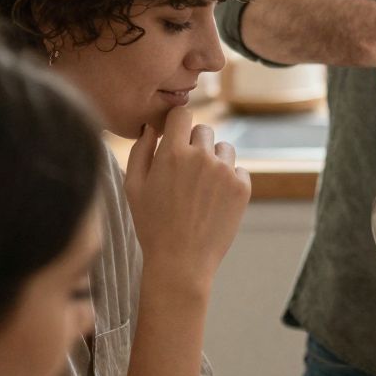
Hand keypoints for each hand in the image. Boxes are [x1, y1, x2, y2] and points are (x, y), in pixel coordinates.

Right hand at [124, 103, 249, 290]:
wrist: (181, 261)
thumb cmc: (152, 225)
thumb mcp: (134, 186)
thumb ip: (140, 150)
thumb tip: (152, 127)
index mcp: (172, 152)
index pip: (182, 113)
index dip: (177, 123)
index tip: (175, 136)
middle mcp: (201, 157)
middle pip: (204, 130)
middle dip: (194, 144)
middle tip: (186, 171)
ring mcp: (225, 172)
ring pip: (224, 148)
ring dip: (214, 159)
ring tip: (201, 187)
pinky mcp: (242, 188)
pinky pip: (239, 169)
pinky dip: (230, 179)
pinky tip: (214, 199)